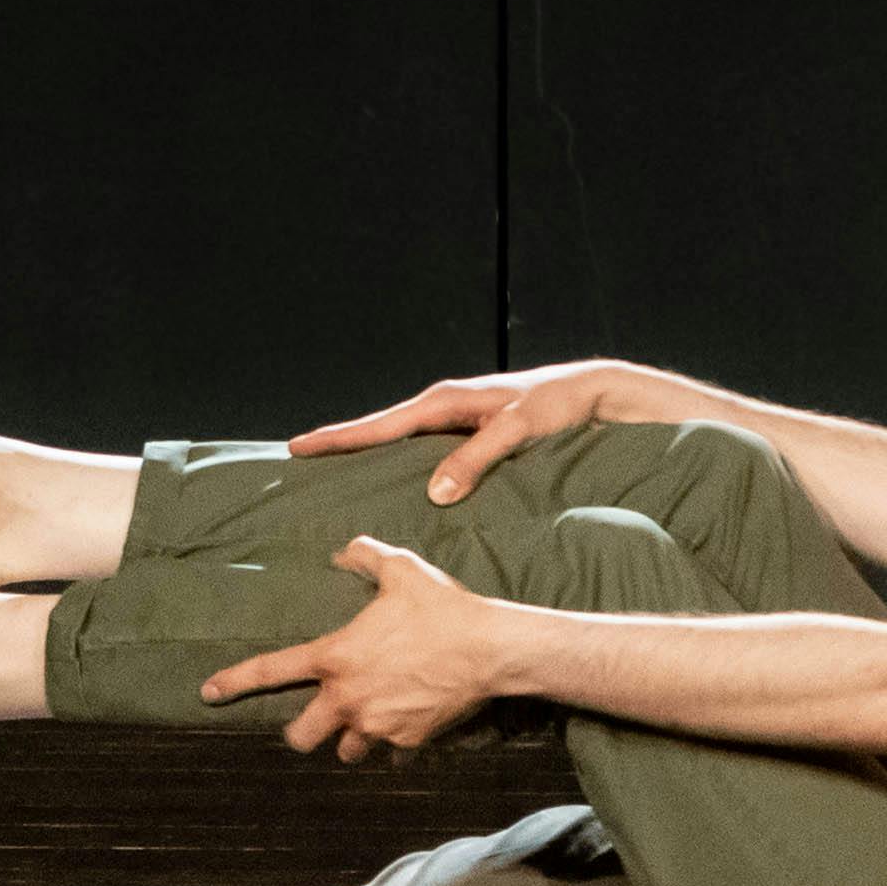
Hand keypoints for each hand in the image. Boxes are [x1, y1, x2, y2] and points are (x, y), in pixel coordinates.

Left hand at [197, 536, 511, 760]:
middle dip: (303, 732)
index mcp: (334, 658)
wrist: (490, 649)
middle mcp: (348, 698)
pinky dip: (396, 746)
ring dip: (352, 739)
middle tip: (317, 720)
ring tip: (369, 721)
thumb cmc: (442, 607)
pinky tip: (409, 726)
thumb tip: (344, 551)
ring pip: (347, 750)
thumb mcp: (400, 569)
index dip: (233, 683)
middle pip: (300, 737)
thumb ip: (364, 556)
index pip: (269, 672)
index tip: (208, 694)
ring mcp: (377, 725)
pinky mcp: (408, 742)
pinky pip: (392, 755)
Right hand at [286, 358, 687, 504]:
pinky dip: (399, 459)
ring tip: (330, 473)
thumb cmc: (556, 406)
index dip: (338, 438)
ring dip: (367, 452)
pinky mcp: (469, 432)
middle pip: (379, 430)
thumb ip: (476, 460)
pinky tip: (391, 480)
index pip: (379, 425)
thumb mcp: (517, 431)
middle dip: (339, 443)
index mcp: (444, 402)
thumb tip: (435, 493)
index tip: (298, 446)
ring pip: (399, 439)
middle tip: (297, 459)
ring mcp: (454, 419)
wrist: (588, 391)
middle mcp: (443, 407)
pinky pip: (421, 448)